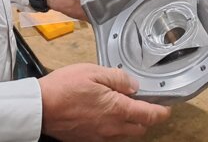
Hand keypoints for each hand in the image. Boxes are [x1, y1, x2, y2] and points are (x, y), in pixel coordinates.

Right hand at [38, 63, 170, 140]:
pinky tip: (105, 114)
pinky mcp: (88, 140)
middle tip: (143, 103)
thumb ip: (118, 78)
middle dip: (146, 117)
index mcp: (117, 109)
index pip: (150, 115)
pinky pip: (109, 137)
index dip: (162, 112)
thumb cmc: (64, 88)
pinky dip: (114, 128)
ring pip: (125, 134)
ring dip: (130, 123)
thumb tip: (133, 84)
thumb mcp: (93, 71)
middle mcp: (112, 128)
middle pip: (140, 128)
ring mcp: (100, 136)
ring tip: (123, 106)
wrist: (40, 108)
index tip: (166, 107)